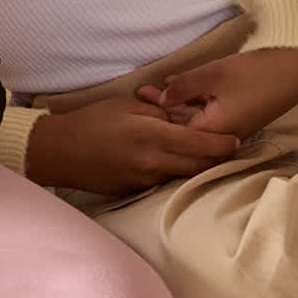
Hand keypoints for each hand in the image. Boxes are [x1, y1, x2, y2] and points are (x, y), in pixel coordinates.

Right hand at [22, 95, 241, 195]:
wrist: (61, 152)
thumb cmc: (92, 122)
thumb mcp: (127, 106)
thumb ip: (159, 113)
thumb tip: (182, 119)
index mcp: (152, 137)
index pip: (199, 144)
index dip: (222, 143)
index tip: (236, 139)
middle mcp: (153, 163)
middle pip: (198, 165)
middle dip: (216, 157)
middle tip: (227, 146)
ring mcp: (145, 181)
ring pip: (183, 175)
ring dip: (196, 165)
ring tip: (202, 152)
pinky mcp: (136, 191)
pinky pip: (164, 181)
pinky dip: (173, 171)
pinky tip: (171, 161)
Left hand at [150, 47, 297, 139]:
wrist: (294, 67)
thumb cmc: (253, 72)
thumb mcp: (213, 76)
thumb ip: (184, 88)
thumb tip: (161, 99)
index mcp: (215, 131)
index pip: (178, 133)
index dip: (156, 119)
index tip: (136, 107)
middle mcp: (222, 133)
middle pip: (185, 125)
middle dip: (162, 110)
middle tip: (139, 94)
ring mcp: (231, 123)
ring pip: (196, 116)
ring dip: (175, 103)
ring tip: (150, 90)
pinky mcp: (237, 112)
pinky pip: (208, 109)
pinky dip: (191, 99)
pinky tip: (175, 86)